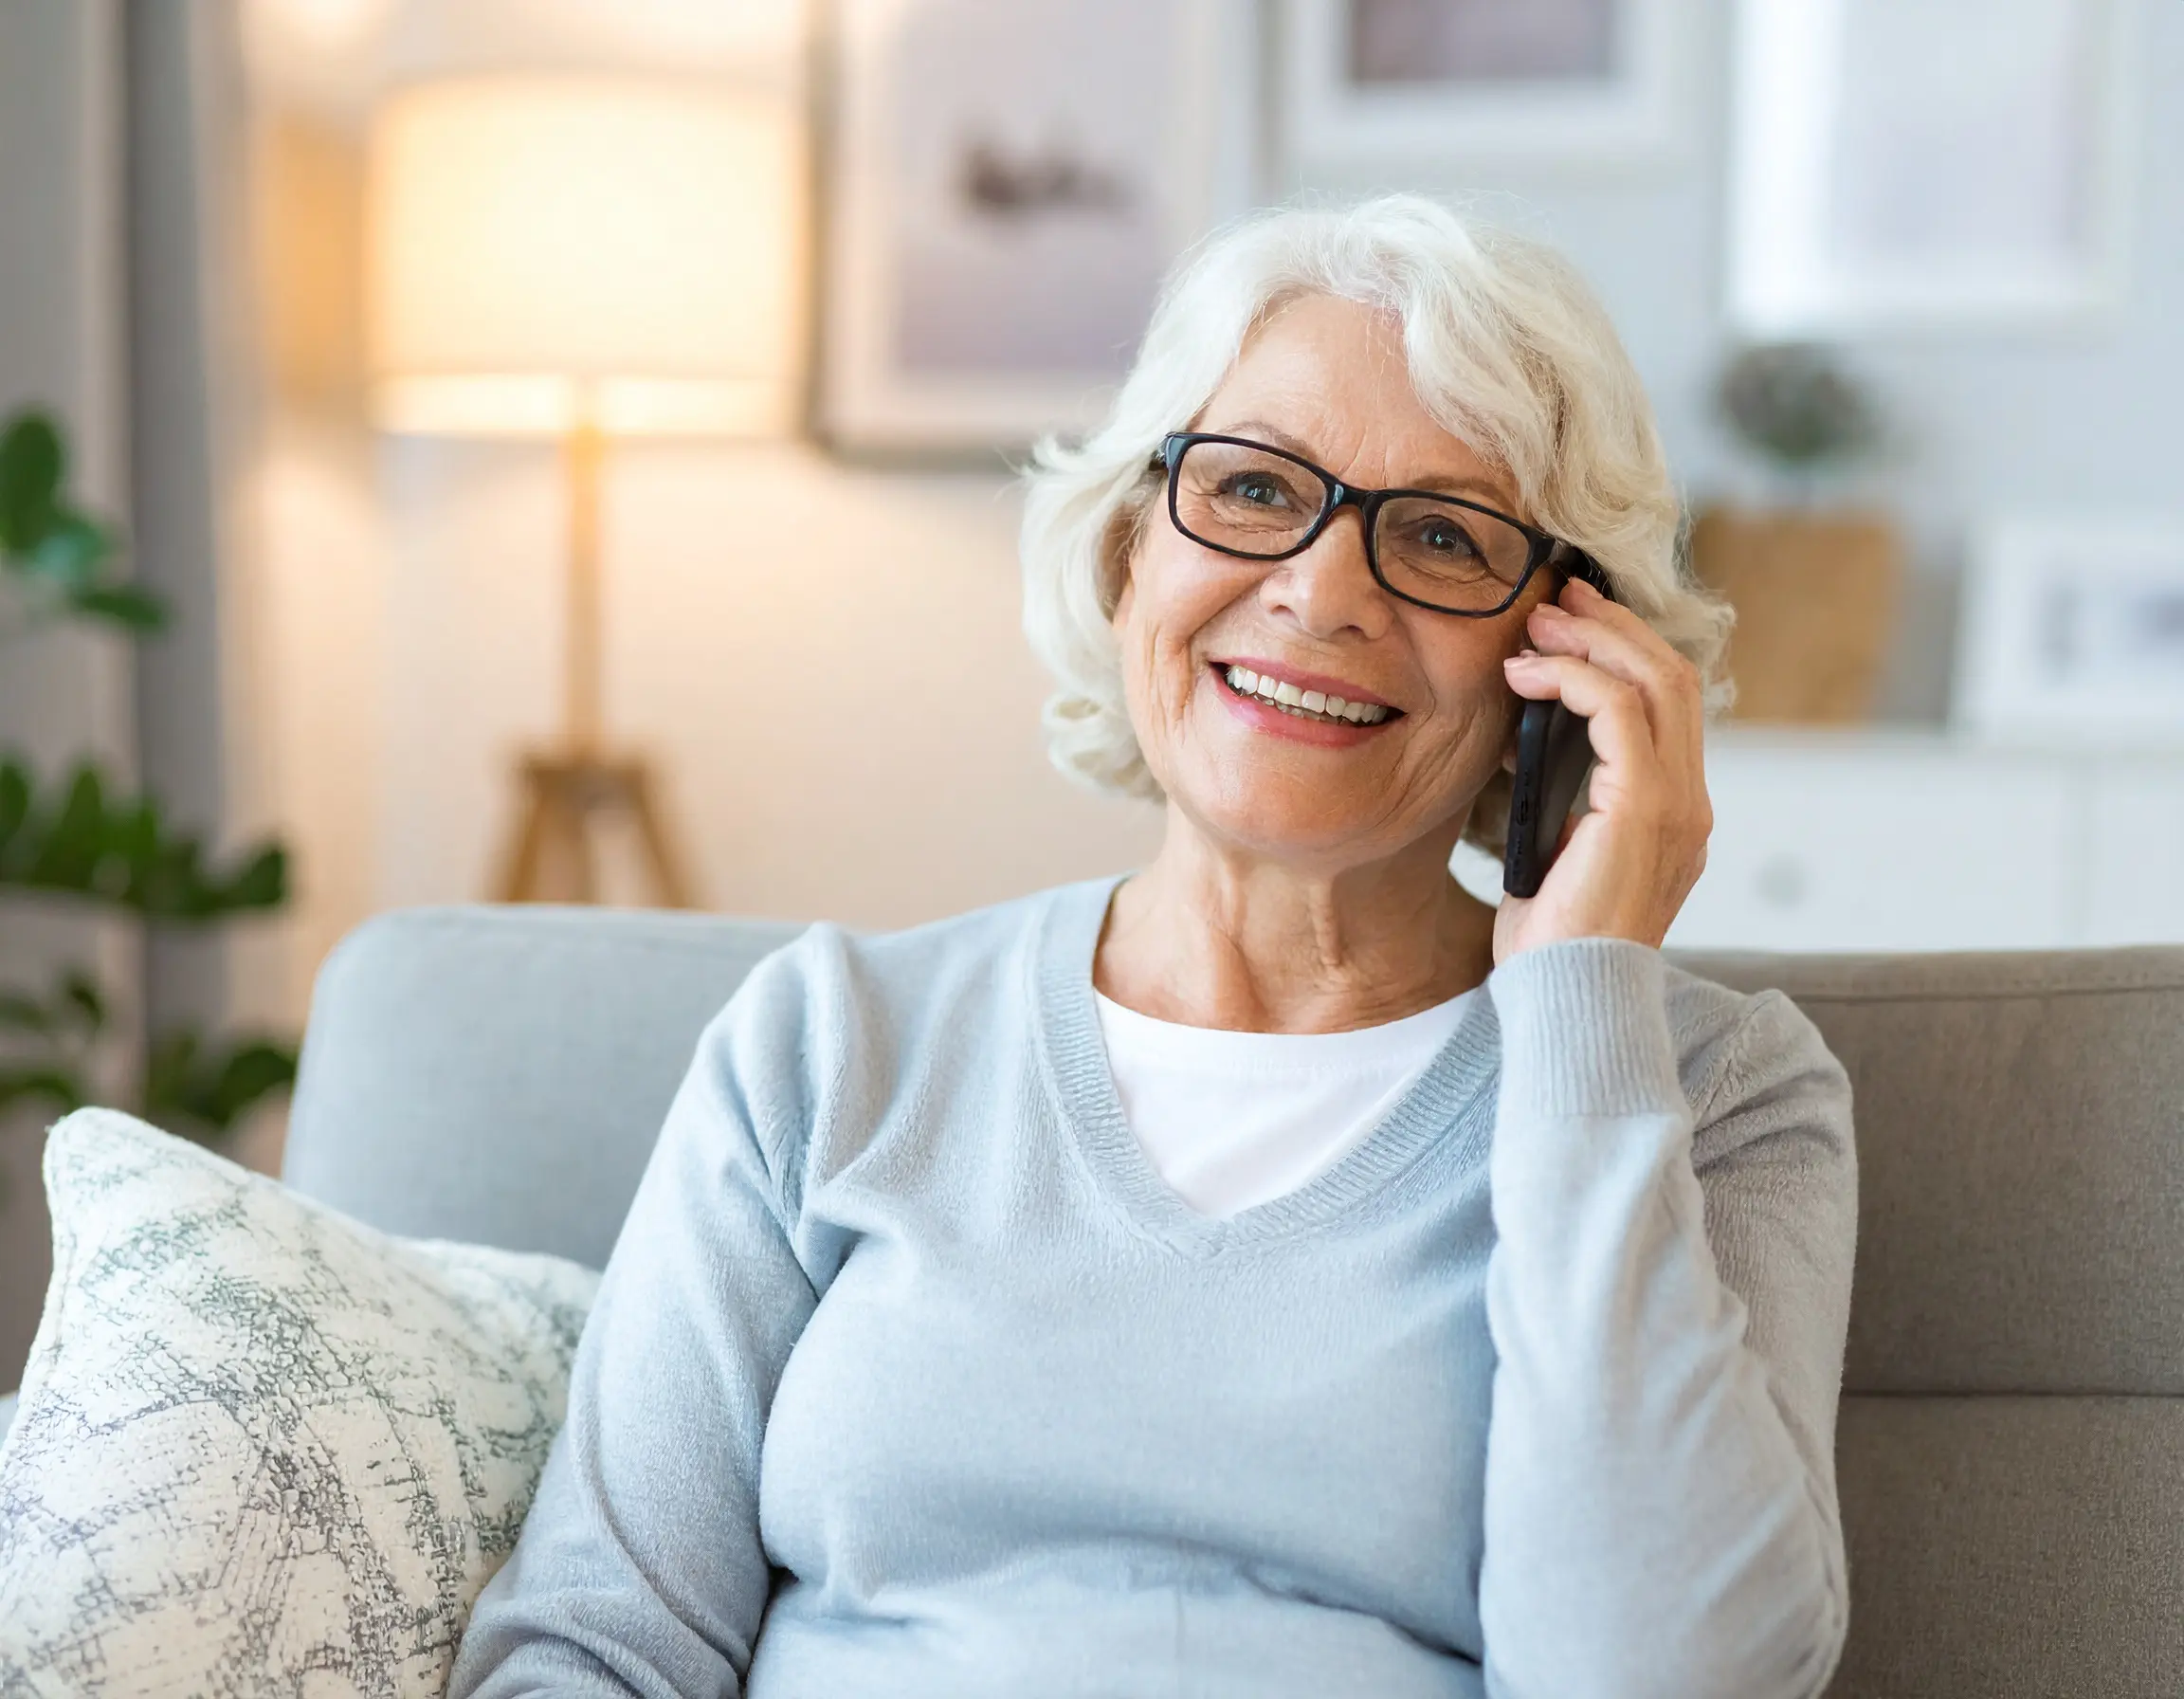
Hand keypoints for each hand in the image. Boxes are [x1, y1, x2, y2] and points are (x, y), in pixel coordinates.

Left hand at [1493, 574, 1712, 963]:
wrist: (1567, 1001)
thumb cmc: (1548, 946)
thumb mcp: (1553, 856)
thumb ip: (1561, 802)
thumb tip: (1525, 744)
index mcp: (1675, 816)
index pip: (1669, 709)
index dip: (1624, 653)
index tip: (1568, 624)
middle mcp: (1691, 806)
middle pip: (1673, 679)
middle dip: (1613, 627)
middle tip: (1558, 596)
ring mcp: (1678, 806)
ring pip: (1656, 681)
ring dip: (1593, 640)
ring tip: (1538, 621)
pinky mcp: (1646, 809)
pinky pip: (1621, 711)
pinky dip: (1573, 678)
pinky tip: (1527, 673)